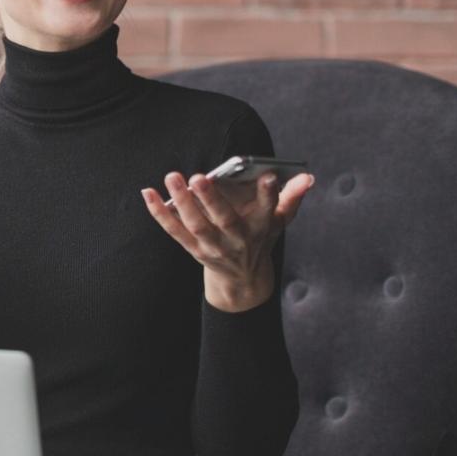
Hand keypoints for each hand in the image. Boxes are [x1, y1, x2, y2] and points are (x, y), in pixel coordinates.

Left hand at [140, 170, 315, 311]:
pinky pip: (174, 231)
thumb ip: (291, 198)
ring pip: (196, 226)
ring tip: (172, 177)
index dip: (269, 195)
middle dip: (212, 199)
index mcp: (261, 229)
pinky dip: (160, 213)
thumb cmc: (260, 238)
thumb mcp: (280, 221)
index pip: (268, 211)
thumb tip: (307, 177)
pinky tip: (148, 193)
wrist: (243, 279)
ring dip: (182, 202)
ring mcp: (213, 247)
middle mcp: (237, 240)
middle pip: (225, 220)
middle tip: (198, 176)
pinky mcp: (193, 250)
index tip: (268, 176)